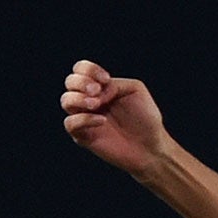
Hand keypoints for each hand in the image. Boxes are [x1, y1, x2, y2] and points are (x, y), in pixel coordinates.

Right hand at [61, 60, 168, 176]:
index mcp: (100, 87)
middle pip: (70, 82)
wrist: (152, 147)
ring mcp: (85, 118)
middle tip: (97, 90)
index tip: (106, 79)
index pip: (81, 69)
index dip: (88, 69)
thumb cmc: (146, 119)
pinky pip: (70, 123)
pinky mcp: (84, 136)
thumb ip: (115, 83)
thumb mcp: (135, 90)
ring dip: (79, 99)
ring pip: (66, 101)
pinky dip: (84, 119)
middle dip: (81, 82)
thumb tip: (96, 92)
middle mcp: (89, 100)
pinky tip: (102, 120)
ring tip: (96, 104)